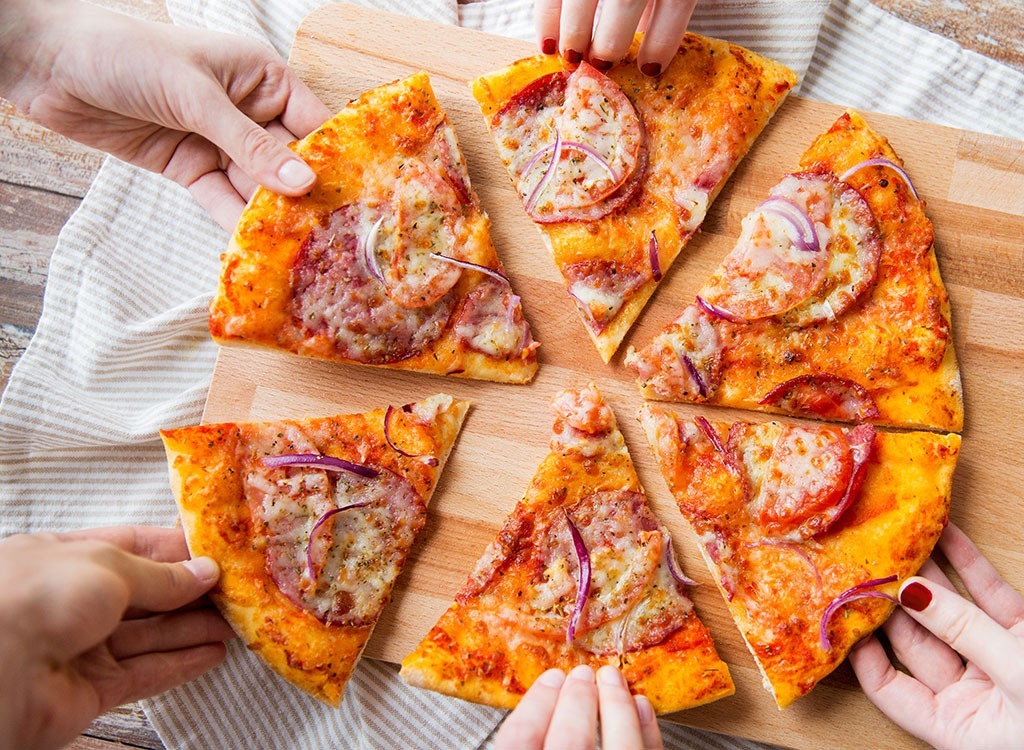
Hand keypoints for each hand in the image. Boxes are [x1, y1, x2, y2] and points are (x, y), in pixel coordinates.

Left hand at [0, 0, 330, 228]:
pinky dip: (235, 223)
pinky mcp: (190, 168)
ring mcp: (218, 142)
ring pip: (256, 187)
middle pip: (287, 162)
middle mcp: (248, 111)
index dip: (332, 162)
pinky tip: (256, 248)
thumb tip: (301, 182)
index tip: (357, 201)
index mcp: (261, 78)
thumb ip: (249, 144)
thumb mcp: (196, 97)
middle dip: (304, 198)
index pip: (311, 125)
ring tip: (299, 253)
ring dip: (272, 217)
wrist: (49, 63)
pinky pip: (222, 199)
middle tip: (332, 239)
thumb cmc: (128, 54)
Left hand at [0, 526, 234, 749]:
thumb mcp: (110, 566)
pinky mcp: (92, 690)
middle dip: (191, 592)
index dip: (175, 550)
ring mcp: (82, 647)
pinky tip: (213, 653)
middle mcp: (73, 601)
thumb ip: (162, 574)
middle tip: (236, 589)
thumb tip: (205, 572)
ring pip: (150, 635)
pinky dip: (181, 663)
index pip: (131, 548)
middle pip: (145, 595)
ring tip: (237, 621)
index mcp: (66, 558)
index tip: (217, 552)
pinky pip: (145, 673)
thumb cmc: (43, 595)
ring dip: (194, 628)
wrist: (0, 668)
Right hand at [494, 664, 661, 749]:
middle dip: (578, 700)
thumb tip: (535, 692)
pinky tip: (639, 707)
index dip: (535, 705)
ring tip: (612, 679)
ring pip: (618, 747)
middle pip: (570, 742)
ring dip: (616, 707)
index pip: (520, 741)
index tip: (550, 678)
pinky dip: (646, 731)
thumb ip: (524, 736)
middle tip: (582, 674)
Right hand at [535, 0, 697, 76]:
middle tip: (599, 66)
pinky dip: (546, 17)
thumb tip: (645, 54)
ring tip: (571, 58)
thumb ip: (659, 8)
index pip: (674, 1)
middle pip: (624, 0)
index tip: (650, 70)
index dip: (662, 39)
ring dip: (573, 31)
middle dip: (610, 40)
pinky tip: (546, 43)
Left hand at [849, 523, 1023, 749]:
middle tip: (862, 554)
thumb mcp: (1020, 679)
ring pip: (950, 612)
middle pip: (915, 641)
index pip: (889, 687)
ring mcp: (1001, 663)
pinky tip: (942, 533)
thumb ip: (966, 633)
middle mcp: (972, 698)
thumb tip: (909, 591)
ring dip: (925, 570)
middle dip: (889, 597)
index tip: (840, 603)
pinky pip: (990, 598)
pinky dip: (967, 565)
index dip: (861, 646)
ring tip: (895, 532)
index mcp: (958, 728)